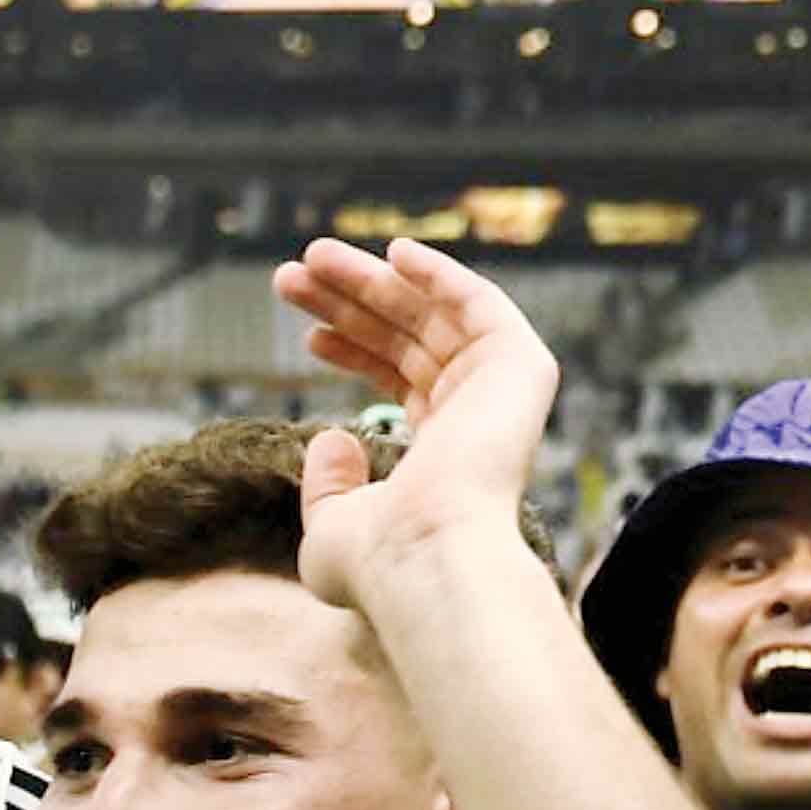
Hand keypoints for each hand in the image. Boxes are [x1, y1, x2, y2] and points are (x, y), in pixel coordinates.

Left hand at [274, 239, 561, 605]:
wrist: (424, 552)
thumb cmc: (379, 558)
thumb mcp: (331, 525)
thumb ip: (328, 485)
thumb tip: (331, 438)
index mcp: (443, 451)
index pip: (400, 378)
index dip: (353, 347)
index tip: (306, 330)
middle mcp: (475, 414)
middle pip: (408, 337)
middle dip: (349, 303)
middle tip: (291, 277)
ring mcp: (499, 389)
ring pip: (432, 313)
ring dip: (374, 279)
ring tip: (312, 257)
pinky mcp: (519, 365)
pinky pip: (480, 301)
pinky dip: (440, 272)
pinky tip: (393, 251)